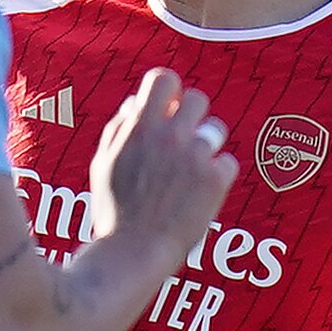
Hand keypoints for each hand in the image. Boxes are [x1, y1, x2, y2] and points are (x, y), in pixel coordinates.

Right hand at [85, 66, 236, 267]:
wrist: (134, 251)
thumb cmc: (114, 210)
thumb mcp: (104, 164)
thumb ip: (120, 129)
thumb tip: (135, 104)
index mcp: (140, 128)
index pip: (164, 79)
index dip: (167, 90)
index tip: (165, 106)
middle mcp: (169, 136)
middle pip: (197, 98)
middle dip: (191, 116)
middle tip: (182, 140)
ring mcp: (194, 157)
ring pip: (216, 130)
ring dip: (205, 145)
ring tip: (191, 171)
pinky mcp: (215, 179)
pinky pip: (227, 163)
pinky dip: (216, 177)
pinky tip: (199, 195)